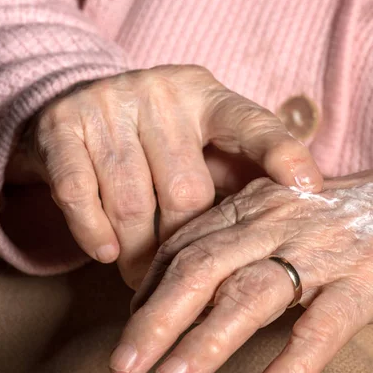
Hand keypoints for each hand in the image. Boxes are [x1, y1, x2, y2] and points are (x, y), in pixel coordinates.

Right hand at [6, 65, 322, 288]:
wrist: (79, 106)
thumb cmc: (159, 141)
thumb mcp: (205, 146)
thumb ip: (240, 175)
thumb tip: (291, 218)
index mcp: (208, 96)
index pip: (253, 126)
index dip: (283, 155)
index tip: (309, 189)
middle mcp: (162, 91)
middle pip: (187, 191)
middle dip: (184, 246)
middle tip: (183, 280)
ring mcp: (110, 103)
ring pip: (133, 202)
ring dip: (138, 252)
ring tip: (143, 278)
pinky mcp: (63, 125)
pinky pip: (79, 192)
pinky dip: (93, 230)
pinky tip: (106, 252)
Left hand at [109, 157, 372, 372]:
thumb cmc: (344, 220)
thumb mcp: (283, 215)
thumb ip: (235, 240)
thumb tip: (181, 285)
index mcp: (255, 206)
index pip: (187, 245)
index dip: (150, 289)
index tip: (129, 330)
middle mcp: (281, 222)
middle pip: (206, 267)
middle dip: (158, 317)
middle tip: (122, 365)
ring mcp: (325, 250)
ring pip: (256, 292)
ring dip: (210, 338)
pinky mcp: (369, 280)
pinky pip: (326, 324)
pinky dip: (294, 361)